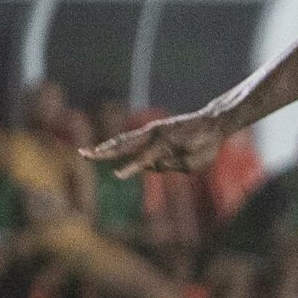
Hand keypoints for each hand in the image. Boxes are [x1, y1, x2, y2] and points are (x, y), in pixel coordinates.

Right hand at [86, 110, 228, 178]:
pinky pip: (133, 139)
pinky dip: (118, 144)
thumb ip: (171, 166)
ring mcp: (152, 130)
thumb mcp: (194, 164)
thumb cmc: (206, 145)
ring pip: (125, 140)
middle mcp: (155, 134)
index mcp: (166, 144)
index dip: (131, 168)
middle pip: (125, 144)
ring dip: (105, 146)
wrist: (213, 122)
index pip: (144, 159)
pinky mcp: (153, 130)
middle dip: (104, 151)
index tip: (117, 175)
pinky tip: (106, 149)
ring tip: (87, 152)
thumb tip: (150, 165)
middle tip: (84, 155)